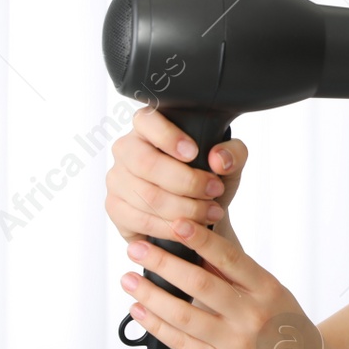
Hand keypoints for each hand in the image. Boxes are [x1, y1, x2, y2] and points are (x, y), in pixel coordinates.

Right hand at [106, 105, 248, 249]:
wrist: (197, 216)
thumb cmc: (207, 181)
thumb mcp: (229, 165)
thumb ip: (233, 154)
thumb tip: (219, 159)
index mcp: (149, 127)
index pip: (146, 120)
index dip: (168, 136)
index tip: (194, 153)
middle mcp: (126, 149)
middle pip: (146, 163)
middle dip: (187, 181)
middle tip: (214, 190)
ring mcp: (117, 179)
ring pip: (146, 195)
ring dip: (184, 208)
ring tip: (211, 212)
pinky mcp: (115, 207)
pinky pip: (140, 219)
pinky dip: (169, 227)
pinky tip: (188, 229)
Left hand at [120, 216, 333, 348]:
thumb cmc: (289, 333)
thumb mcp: (275, 296)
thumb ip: (240, 277)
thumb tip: (201, 250)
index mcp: (268, 289)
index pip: (229, 257)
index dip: (200, 239)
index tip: (175, 223)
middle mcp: (253, 314)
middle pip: (199, 282)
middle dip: (162, 262)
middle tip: (136, 247)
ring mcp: (237, 343)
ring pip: (183, 313)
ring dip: (150, 294)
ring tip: (129, 280)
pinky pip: (181, 343)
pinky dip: (156, 325)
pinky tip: (140, 311)